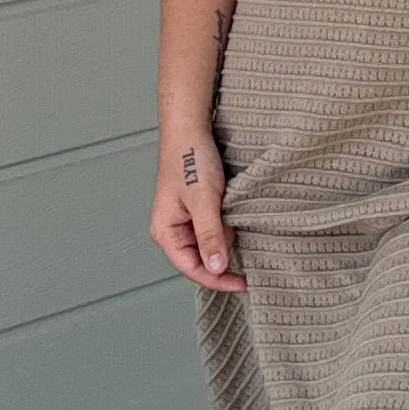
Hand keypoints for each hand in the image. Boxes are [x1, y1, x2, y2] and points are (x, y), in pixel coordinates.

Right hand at [150, 125, 243, 290]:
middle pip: (201, 259)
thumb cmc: (190, 158)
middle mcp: (172, 229)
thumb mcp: (204, 200)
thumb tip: (217, 268)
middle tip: (241, 243)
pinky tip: (235, 214)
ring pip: (210, 243)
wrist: (190, 127)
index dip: (218, 279)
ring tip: (236, 220)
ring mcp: (184, 220)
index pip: (192, 269)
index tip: (243, 282)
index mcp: (165, 232)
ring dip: (226, 237)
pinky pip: (214, 228)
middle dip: (223, 254)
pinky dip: (227, 225)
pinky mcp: (197, 209)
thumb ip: (210, 235)